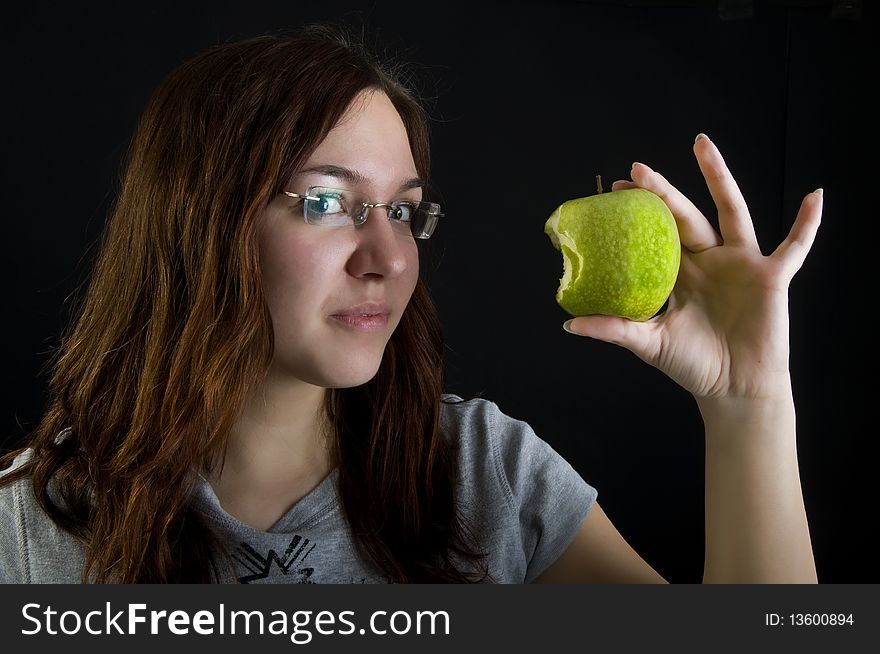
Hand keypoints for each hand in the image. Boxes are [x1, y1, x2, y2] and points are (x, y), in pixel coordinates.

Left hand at [564, 134, 822, 401]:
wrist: (734, 389)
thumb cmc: (693, 365)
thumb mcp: (649, 343)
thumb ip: (613, 328)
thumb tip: (568, 324)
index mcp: (680, 273)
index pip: (656, 233)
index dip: (640, 210)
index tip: (617, 188)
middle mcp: (709, 261)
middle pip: (685, 216)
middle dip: (663, 191)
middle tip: (638, 168)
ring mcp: (741, 264)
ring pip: (731, 211)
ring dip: (719, 177)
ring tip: (701, 144)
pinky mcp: (771, 276)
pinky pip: (795, 246)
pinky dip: (807, 223)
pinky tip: (816, 196)